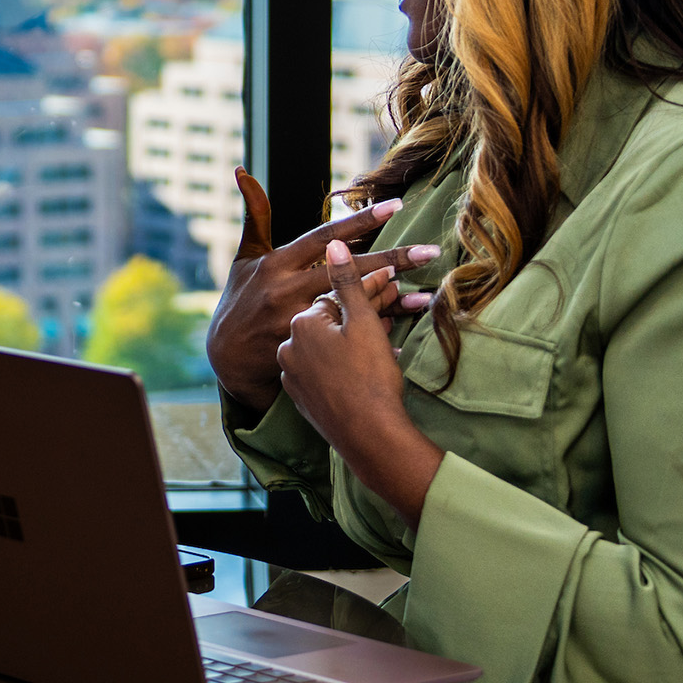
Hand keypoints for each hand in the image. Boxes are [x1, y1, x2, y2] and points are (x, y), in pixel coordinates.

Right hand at [208, 168, 438, 412]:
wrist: (226, 358)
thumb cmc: (239, 300)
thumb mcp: (245, 257)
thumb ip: (256, 215)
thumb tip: (244, 171)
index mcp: (277, 264)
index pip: (325, 237)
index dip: (360, 221)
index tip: (395, 206)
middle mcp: (288, 290)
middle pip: (349, 272)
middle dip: (391, 260)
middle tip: (429, 251)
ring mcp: (296, 321)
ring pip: (352, 308)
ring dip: (391, 302)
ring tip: (426, 296)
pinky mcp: (304, 348)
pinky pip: (345, 341)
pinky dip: (372, 339)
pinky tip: (402, 337)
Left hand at [277, 240, 443, 527]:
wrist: (369, 437)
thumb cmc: (370, 377)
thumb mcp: (363, 323)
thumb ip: (347, 282)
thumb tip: (335, 244)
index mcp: (301, 322)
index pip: (335, 298)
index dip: (369, 296)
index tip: (394, 292)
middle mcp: (288, 346)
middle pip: (330, 323)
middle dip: (361, 319)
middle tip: (390, 325)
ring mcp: (292, 375)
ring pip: (327, 348)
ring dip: (352, 346)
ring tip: (382, 354)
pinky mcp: (301, 398)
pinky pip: (323, 372)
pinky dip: (342, 368)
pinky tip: (364, 373)